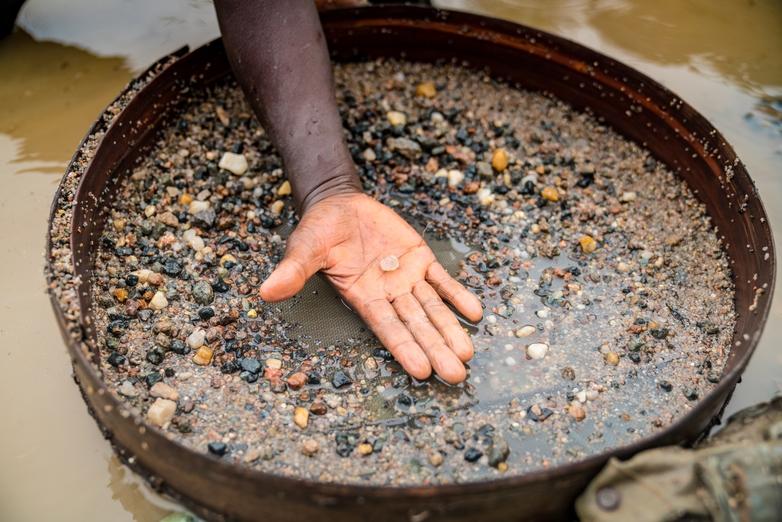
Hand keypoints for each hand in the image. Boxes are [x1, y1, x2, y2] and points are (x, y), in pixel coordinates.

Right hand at [259, 193, 482, 383]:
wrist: (340, 204)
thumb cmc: (319, 230)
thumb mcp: (304, 249)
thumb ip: (293, 272)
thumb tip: (265, 292)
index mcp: (362, 297)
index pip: (387, 328)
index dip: (405, 348)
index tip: (422, 372)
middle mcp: (388, 293)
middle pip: (416, 325)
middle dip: (436, 349)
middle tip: (456, 375)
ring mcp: (406, 277)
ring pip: (433, 307)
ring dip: (450, 329)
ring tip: (468, 354)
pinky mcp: (420, 258)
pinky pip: (442, 279)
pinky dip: (458, 295)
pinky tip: (475, 313)